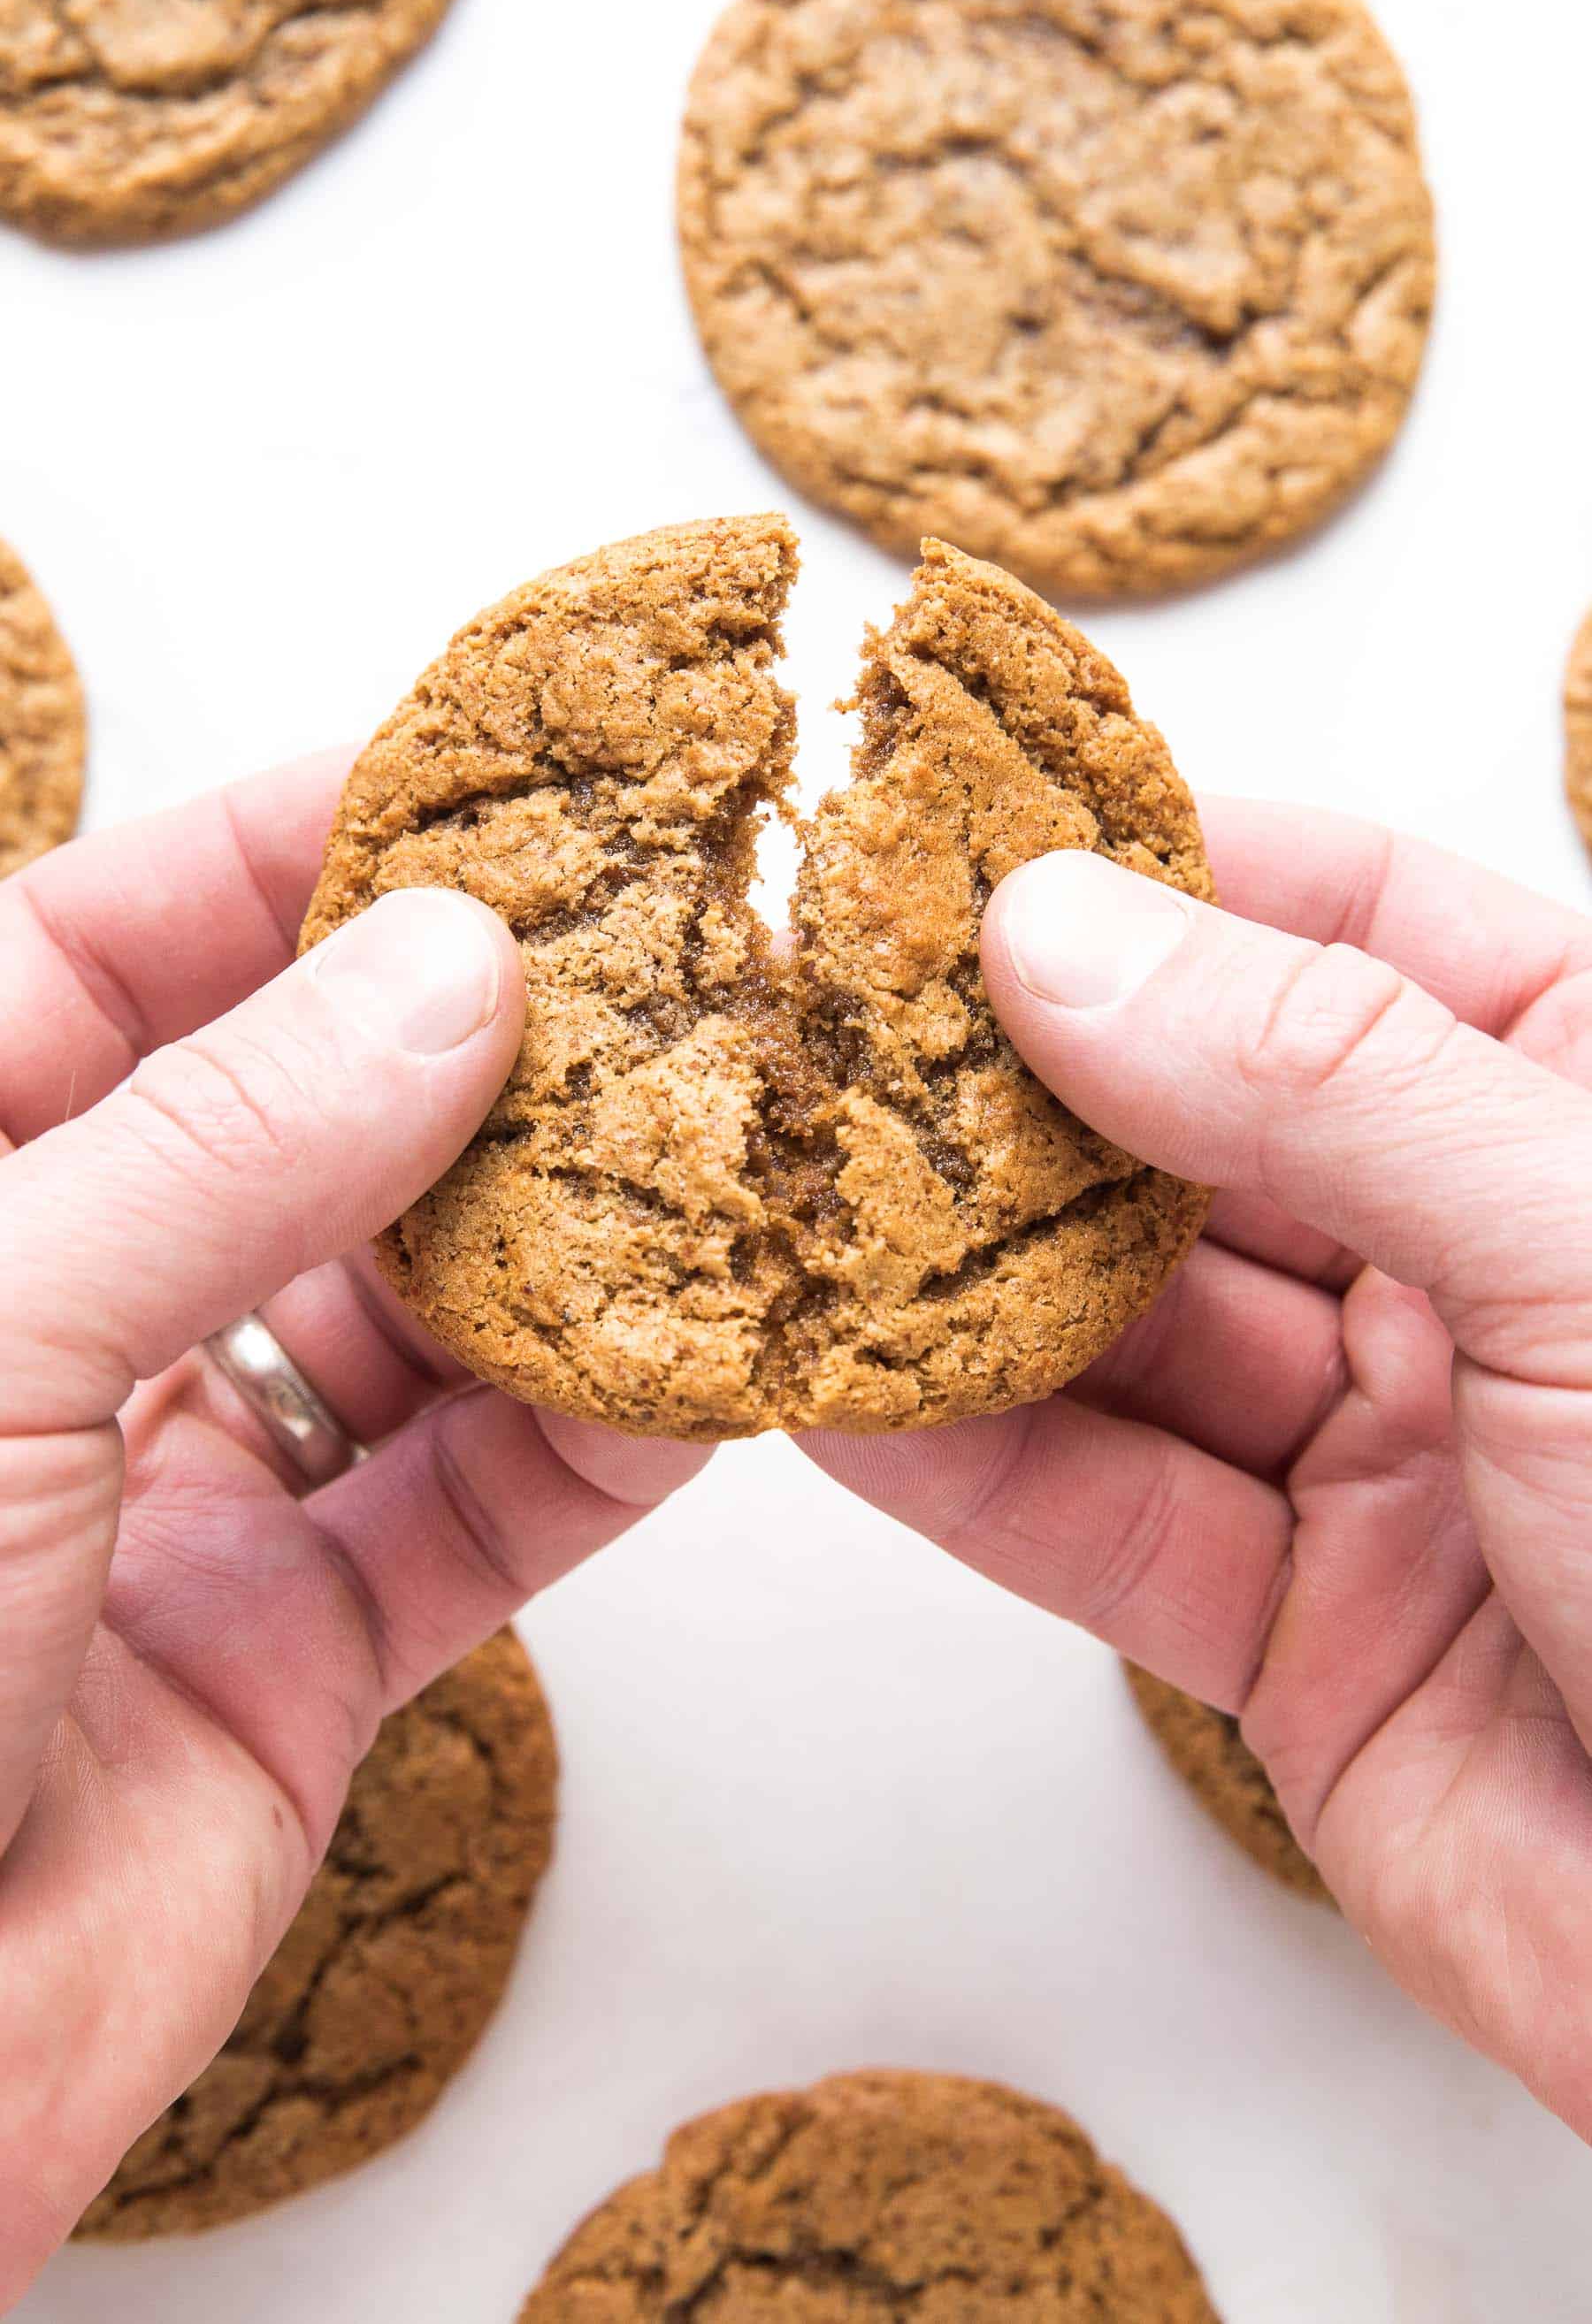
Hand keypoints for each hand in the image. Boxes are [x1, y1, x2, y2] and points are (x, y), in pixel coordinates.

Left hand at [0, 756, 705, 2302]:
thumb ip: (220, 1146)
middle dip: (467, 1043)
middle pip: (289, 1126)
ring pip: (404, 1319)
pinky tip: (702, 1379)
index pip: (99, 958)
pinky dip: (590, 1450)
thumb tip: (449, 968)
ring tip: (720, 1141)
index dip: (279, 855)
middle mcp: (50, 1321)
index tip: (473, 781)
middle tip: (656, 950)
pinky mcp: (283, 1657)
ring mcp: (168, 1489)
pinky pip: (467, 1519)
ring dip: (557, 1245)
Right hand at [803, 799, 1591, 2142]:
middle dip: (1022, 1087)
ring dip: (965, 1283)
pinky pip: (1113, 1525)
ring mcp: (1391, 1455)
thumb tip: (1061, 929)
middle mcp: (1481, 1270)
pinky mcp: (1307, 1638)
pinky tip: (840, 1404)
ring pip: (1134, 1335)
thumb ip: (1325, 1079)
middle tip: (827, 1025)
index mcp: (1589, 1122)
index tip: (970, 842)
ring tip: (787, 1200)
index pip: (1360, 932)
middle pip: (1206, 1132)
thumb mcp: (1590, 1256)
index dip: (1169, 875)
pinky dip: (976, 1471)